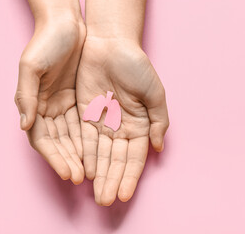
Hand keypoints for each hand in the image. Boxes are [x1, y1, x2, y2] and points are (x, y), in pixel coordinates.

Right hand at [15, 13, 85, 183]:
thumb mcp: (32, 66)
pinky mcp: (81, 101)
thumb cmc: (46, 43)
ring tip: (92, 173)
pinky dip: (91, 139)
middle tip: (83, 180)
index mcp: (34, 104)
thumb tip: (26, 125)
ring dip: (81, 156)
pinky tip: (99, 152)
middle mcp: (49, 109)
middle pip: (60, 143)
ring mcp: (65, 106)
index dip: (55, 158)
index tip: (68, 173)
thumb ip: (26, 96)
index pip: (43, 139)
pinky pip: (86, 124)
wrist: (68, 26)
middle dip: (69, 162)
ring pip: (73, 137)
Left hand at [77, 37, 168, 204]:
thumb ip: (159, 121)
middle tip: (106, 201)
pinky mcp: (86, 114)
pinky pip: (85, 139)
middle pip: (116, 160)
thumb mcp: (154, 92)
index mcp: (140, 124)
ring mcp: (103, 123)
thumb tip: (157, 147)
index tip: (125, 195)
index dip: (130, 176)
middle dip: (112, 181)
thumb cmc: (136, 66)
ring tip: (97, 194)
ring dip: (99, 175)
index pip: (135, 157)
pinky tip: (86, 173)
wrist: (110, 44)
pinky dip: (86, 156)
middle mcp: (121, 128)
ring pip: (101, 154)